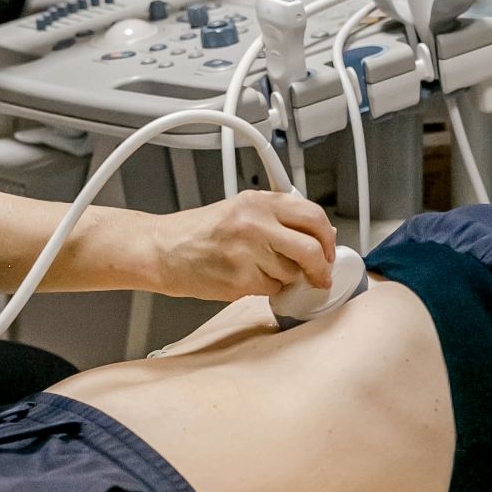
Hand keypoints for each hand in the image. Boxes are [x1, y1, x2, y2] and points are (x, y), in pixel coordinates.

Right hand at [141, 190, 336, 301]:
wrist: (162, 250)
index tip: (329, 251)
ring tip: (261, 270)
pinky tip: (247, 279)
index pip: (314, 216)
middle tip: (320, 277)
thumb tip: (318, 236)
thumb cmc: (198, 232)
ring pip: (292, 273)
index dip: (328, 239)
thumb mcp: (241, 209)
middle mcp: (256, 223)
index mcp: (259, 201)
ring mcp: (248, 252)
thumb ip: (278, 218)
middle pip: (311, 249)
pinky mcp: (240, 280)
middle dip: (321, 268)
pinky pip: (272, 290)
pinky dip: (266, 290)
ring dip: (286, 278)